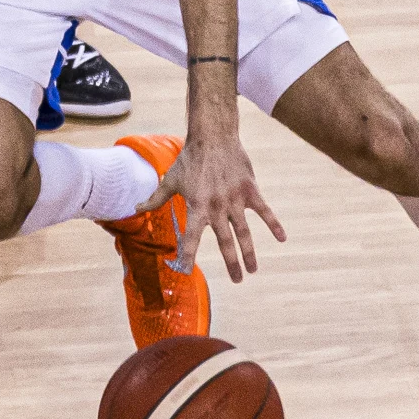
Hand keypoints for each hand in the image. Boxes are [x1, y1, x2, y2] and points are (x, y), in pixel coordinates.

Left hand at [136, 131, 285, 282]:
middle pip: (224, 241)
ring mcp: (235, 199)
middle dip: (231, 263)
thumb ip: (155, 198)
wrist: (213, 136)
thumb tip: (135, 208)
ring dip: (250, 252)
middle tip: (238, 281)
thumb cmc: (189, 159)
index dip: (188, 255)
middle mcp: (216, 206)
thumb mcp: (170, 180)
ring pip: (244, 231)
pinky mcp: (249, 190)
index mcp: (196, 206)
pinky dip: (274, 224)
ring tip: (253, 269)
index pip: (191, 237)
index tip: (187, 271)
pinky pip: (264, 211)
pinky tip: (283, 238)